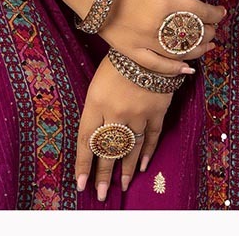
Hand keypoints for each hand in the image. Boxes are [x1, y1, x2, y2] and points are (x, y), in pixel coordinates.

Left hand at [75, 51, 177, 200]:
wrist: (149, 44)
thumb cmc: (117, 61)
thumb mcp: (97, 82)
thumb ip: (95, 109)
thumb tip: (93, 140)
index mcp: (96, 102)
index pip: (87, 141)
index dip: (84, 165)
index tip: (81, 184)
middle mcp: (116, 111)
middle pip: (108, 149)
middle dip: (103, 174)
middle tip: (100, 194)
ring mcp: (138, 113)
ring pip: (130, 148)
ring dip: (124, 169)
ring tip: (120, 186)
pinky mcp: (156, 111)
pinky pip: (151, 137)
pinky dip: (146, 152)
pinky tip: (141, 166)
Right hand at [98, 0, 226, 76]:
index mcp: (167, 2)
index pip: (200, 11)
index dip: (214, 13)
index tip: (221, 12)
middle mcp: (160, 25)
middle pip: (193, 33)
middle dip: (208, 31)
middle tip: (215, 29)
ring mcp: (146, 41)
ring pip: (180, 52)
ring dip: (197, 50)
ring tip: (208, 46)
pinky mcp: (132, 52)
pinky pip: (157, 66)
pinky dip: (174, 69)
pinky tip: (187, 69)